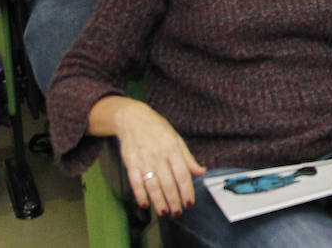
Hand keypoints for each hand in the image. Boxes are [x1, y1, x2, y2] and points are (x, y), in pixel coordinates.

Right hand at [110, 99, 204, 215]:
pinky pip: (135, 182)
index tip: (190, 203)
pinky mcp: (130, 163)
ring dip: (158, 201)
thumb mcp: (177, 139)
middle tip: (177, 212)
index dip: (187, 191)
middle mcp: (159, 155)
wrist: (133, 119)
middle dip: (174, 200)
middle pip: (168, 183)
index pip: (182, 174)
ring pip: (152, 185)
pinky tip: (145, 204)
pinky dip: (140, 195)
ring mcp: (144, 160)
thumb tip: (201, 171)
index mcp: (173, 149)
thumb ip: (188, 158)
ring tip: (163, 212)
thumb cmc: (158, 129)